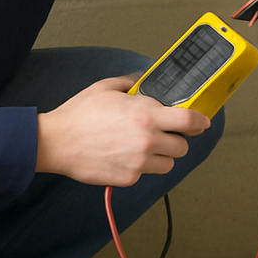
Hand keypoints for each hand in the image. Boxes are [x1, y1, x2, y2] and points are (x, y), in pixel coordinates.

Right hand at [35, 75, 210, 186]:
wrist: (56, 142)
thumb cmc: (79, 114)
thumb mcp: (107, 87)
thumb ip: (133, 83)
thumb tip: (146, 79)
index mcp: (146, 115)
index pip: (189, 121)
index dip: (200, 122)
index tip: (202, 123)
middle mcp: (147, 140)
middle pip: (182, 147)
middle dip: (175, 140)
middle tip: (161, 134)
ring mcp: (139, 162)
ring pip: (168, 164)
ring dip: (161, 156)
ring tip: (141, 147)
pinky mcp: (128, 178)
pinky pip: (146, 174)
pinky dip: (140, 167)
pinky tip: (123, 156)